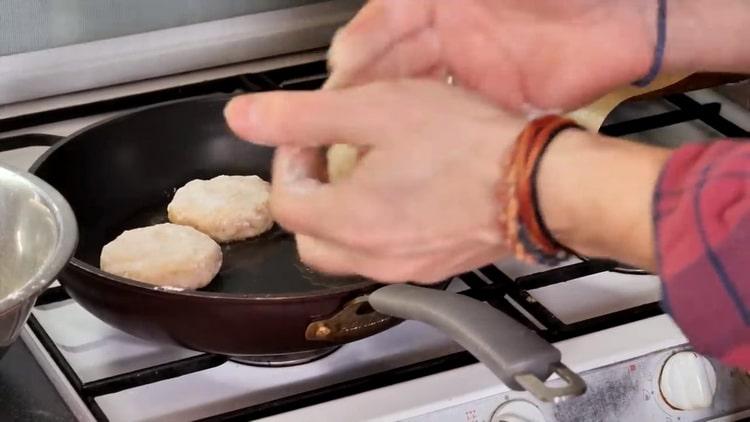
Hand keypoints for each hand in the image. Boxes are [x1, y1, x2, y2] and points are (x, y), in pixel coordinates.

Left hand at [224, 80, 524, 282]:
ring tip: (368, 172)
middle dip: (309, 195)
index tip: (310, 136)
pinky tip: (406, 194)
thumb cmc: (470, 147)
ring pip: (346, 250)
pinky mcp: (435, 267)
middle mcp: (372, 256)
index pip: (285, 200)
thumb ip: (300, 116)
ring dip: (342, 213)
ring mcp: (406, 267)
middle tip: (330, 159)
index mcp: (348, 221)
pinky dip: (378, 227)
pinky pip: (386, 255)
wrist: (540, 184)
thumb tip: (242, 119)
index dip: (289, 160)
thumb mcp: (374, 111)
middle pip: (308, 236)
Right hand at [326, 0, 654, 112]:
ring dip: (390, 111)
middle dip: (365, 82)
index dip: (364, 40)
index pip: (388, 17)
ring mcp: (476, 66)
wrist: (634, 19)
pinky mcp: (498, 97)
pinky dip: (431, 129)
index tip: (343, 63)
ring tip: (364, 133)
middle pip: (395, 57)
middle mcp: (456, 30)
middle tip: (339, 108)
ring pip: (417, 89)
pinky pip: (452, 115)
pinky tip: (411, 146)